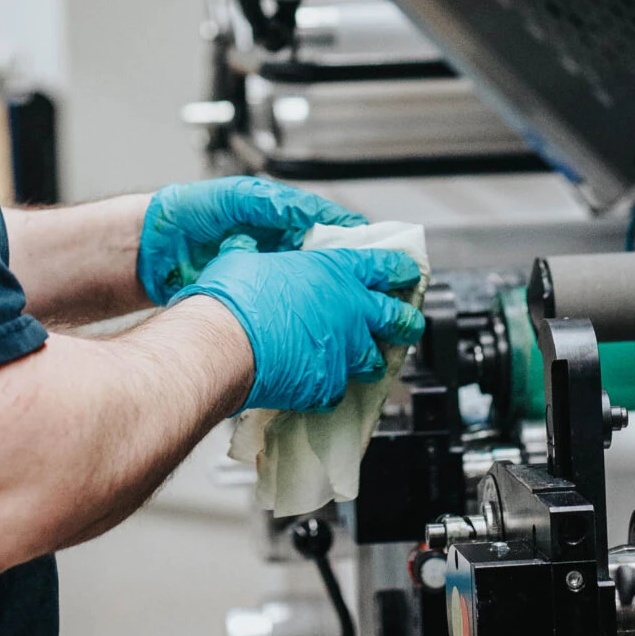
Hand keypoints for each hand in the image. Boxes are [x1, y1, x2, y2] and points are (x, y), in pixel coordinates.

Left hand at [138, 176, 365, 305]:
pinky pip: (285, 302)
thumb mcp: (236, 198)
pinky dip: (302, 311)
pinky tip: (314, 323)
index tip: (380, 252)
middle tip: (375, 287)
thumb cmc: (190, 211)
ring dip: (329, 295)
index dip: (355, 238)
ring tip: (352, 309)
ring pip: (309, 283)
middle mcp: (278, 241)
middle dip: (350, 272)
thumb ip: (275, 204)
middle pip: (326, 257)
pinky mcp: (252, 292)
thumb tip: (313, 213)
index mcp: (279, 213)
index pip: (328, 224)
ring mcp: (266, 268)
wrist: (152, 247)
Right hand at [181, 239, 424, 413]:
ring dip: (371, 360)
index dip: (401, 269)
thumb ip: (254, 252)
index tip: (409, 273)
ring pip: (374, 360)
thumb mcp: (243, 258)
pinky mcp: (327, 387)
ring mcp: (343, 353)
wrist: (225, 344)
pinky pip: (338, 391)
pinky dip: (331, 389)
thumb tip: (241, 244)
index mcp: (335, 272)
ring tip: (366, 362)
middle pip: (397, 318)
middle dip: (407, 321)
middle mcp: (349, 312)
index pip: (385, 266)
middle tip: (409, 323)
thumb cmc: (234, 297)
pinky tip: (320, 387)